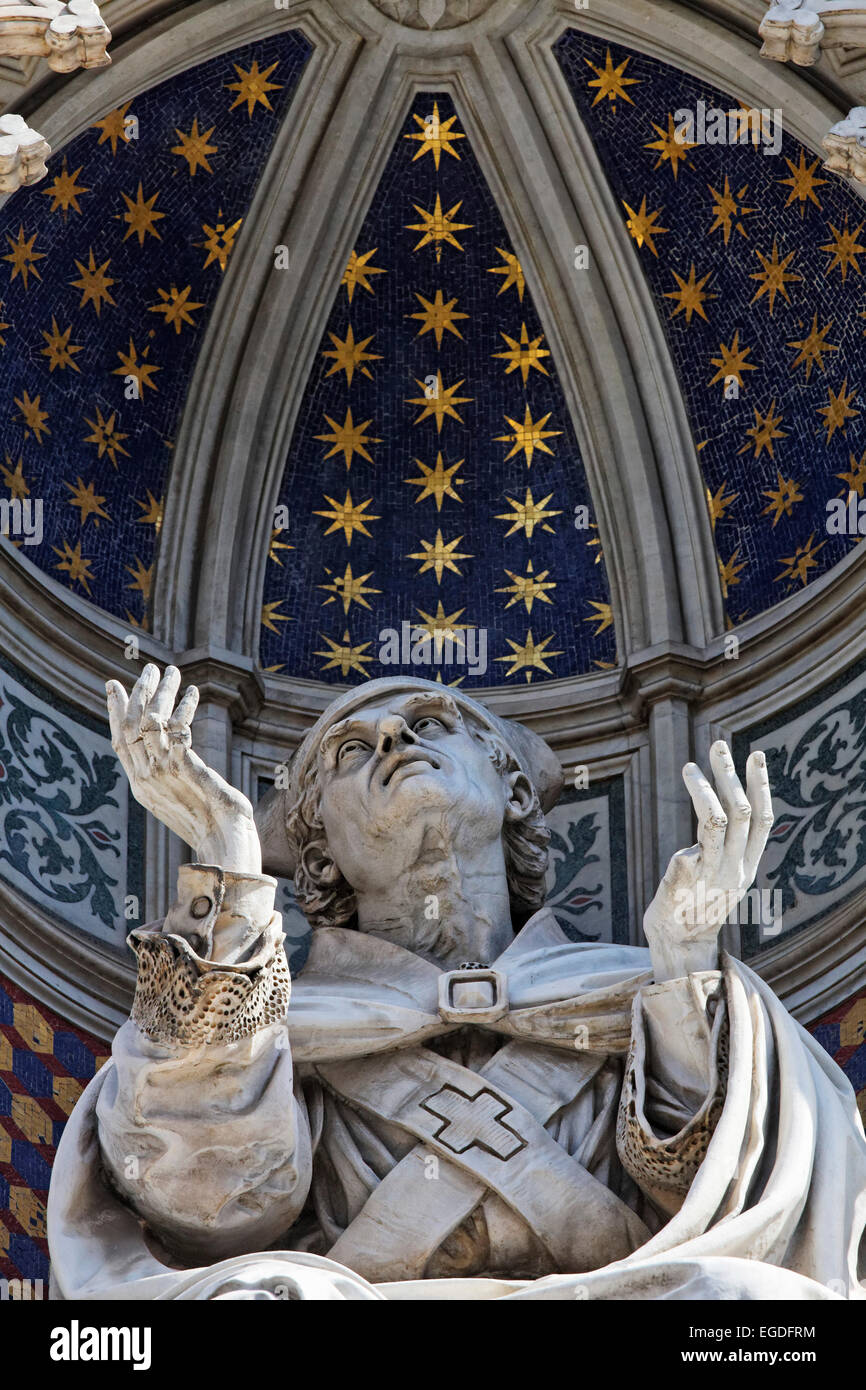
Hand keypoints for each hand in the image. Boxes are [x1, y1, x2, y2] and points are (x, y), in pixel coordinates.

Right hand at [107, 663, 261, 873]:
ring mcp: (162, 773)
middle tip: (149, 667)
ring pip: (152, 720)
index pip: (119, 740)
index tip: (113, 685)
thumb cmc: (208, 820)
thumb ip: (165, 772)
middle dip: (139, 692)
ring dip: (163, 691)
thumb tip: (167, 748)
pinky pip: (179, 727)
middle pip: (131, 724)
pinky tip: (193, 692)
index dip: (115, 711)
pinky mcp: (183, 767)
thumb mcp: (178, 795)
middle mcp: (145, 778)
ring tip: (173, 671)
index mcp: (141, 784)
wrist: (224, 841)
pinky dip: (185, 706)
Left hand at [643, 740, 772, 982]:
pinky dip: (680, 857)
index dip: (761, 786)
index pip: (762, 820)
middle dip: (730, 775)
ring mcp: (711, 878)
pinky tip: (679, 859)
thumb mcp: (721, 873)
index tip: (756, 755)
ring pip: (715, 823)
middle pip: (740, 813)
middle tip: (718, 745)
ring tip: (690, 768)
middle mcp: (734, 870)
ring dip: (703, 791)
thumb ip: (723, 843)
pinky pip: (684, 857)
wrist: (680, 944)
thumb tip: (722, 801)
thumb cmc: (696, 903)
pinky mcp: (685, 885)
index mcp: (746, 866)